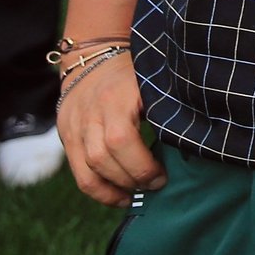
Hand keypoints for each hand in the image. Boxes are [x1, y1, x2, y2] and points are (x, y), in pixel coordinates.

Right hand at [57, 53, 165, 207]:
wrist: (94, 58)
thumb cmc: (134, 72)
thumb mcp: (151, 82)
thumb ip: (163, 108)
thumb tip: (188, 140)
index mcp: (116, 97)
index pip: (121, 139)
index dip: (141, 165)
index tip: (162, 176)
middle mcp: (91, 114)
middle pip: (103, 158)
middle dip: (131, 179)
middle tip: (155, 185)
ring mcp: (75, 127)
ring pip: (88, 170)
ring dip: (114, 190)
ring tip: (137, 195)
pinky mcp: (66, 137)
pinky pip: (78, 174)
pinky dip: (98, 191)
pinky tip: (118, 197)